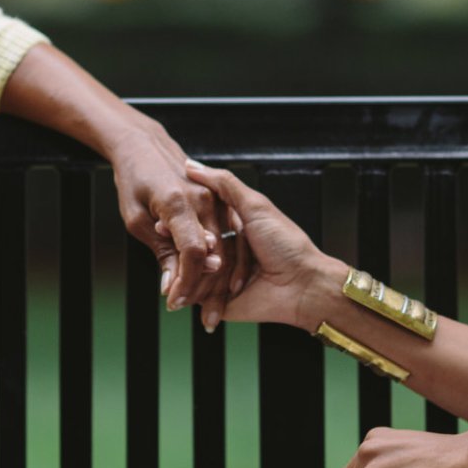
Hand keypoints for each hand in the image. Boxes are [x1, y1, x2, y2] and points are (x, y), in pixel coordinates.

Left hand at [106, 120, 237, 327]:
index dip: (188, 281)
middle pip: (214, 253)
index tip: (177, 300)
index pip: (193, 251)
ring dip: (217, 280)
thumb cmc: (134, 180)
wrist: (144, 145)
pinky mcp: (222, 201)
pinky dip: (224, 262)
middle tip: (191, 310)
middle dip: (204, 287)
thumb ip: (159, 251)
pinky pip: (229, 237)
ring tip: (205, 306)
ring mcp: (216, 199)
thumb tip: (169, 286)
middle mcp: (203, 200)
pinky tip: (214, 282)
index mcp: (177, 202)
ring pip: (226, 248)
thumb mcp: (136, 218)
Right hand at [182, 159, 341, 329]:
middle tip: (168, 248)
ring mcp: (223, 277)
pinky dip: (191, 297)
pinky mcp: (223, 301)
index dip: (179, 223)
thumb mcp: (255, 206)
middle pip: (192, 250)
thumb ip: (225, 185)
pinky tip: (180, 294)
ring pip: (192, 275)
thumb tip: (192, 166)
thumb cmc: (287, 245)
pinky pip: (200, 299)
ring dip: (182, 276)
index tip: (164, 222)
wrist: (303, 285)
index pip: (198, 222)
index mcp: (233, 227)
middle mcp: (227, 251)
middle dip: (177, 251)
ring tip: (173, 276)